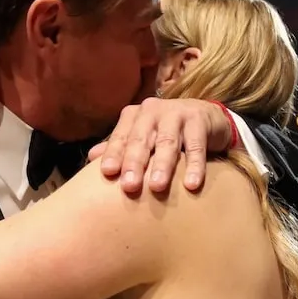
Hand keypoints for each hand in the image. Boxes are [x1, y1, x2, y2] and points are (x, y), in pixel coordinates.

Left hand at [86, 97, 234, 193]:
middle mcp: (152, 111)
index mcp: (133, 116)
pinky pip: (196, 147)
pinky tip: (191, 184)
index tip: (107, 173)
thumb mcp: (141, 136)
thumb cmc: (164, 131)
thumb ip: (119, 146)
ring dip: (162, 165)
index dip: (113, 154)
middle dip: (134, 163)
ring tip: (157, 187)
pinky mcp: (200, 120)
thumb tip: (91, 158)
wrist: (206, 116)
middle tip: (129, 186)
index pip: (120, 137)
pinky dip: (194, 166)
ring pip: (167, 142)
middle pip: (140, 140)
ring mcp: (177, 113)